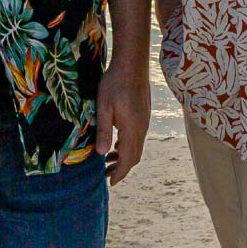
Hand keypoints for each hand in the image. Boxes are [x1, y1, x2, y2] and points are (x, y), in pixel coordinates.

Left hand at [94, 61, 149, 185]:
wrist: (132, 64)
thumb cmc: (114, 83)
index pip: (128, 159)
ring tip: (108, 160)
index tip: (110, 183)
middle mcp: (142, 128)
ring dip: (124, 156)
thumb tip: (102, 154)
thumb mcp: (103, 107)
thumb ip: (104, 131)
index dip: (120, 173)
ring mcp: (144, 121)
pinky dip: (127, 145)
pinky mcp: (143, 114)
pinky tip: (116, 142)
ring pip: (136, 147)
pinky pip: (137, 137)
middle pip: (135, 156)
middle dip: (122, 168)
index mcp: (132, 129)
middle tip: (106, 175)